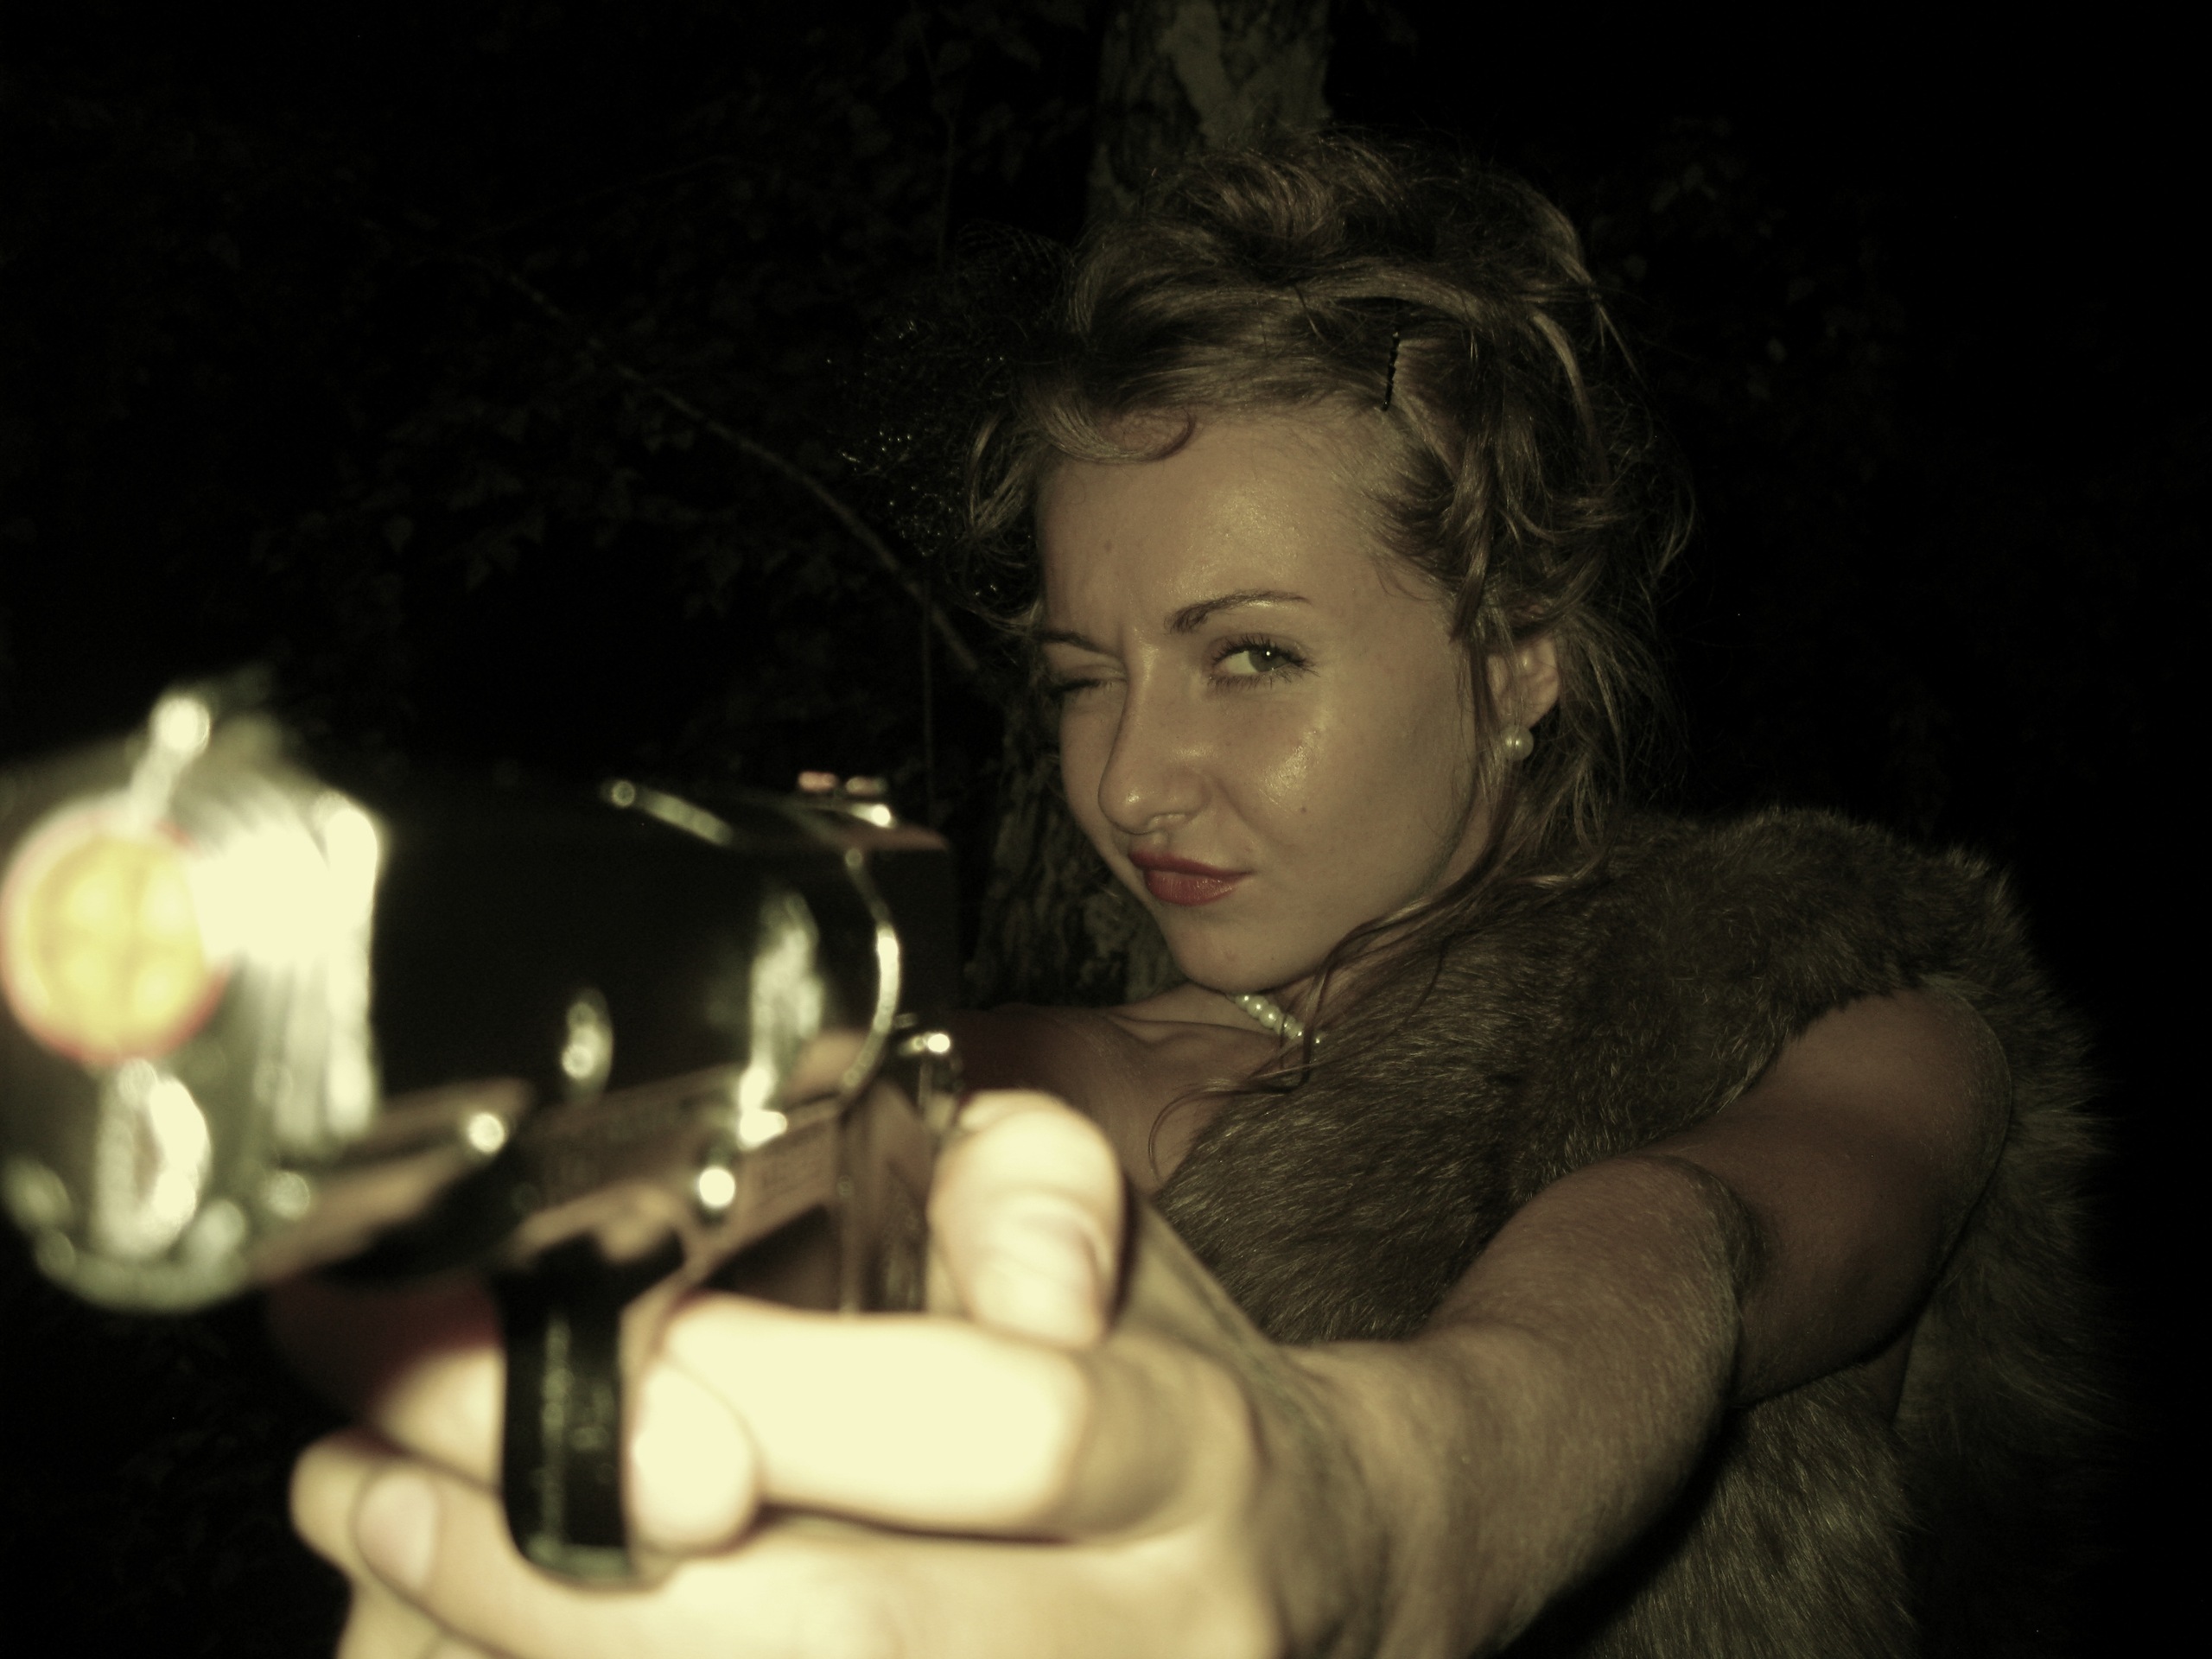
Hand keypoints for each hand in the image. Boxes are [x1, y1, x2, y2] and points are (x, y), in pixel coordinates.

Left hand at [278, 1090, 1371, 1658]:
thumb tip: (854, 1207)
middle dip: (570, 1570)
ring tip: (380, 1535)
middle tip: (370, 1470)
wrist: (1314, 1581)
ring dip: (536, 1655)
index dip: (760, 1391)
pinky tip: (478, 1640)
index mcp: (1181, 1447)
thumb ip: (1015, 1186)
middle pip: (850, 1640)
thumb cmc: (1162, 1394)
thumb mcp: (1119, 1243)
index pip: (988, 1425)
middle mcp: (1153, 1638)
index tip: (541, 1332)